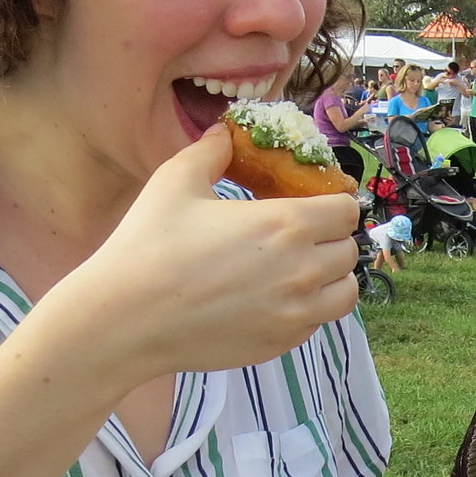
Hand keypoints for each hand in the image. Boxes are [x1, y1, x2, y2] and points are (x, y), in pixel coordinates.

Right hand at [40, 123, 360, 389]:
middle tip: (302, 235)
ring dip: (331, 277)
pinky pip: (317, 323)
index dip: (333, 202)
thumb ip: (212, 150)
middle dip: (331, 238)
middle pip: (349, 251)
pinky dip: (309, 309)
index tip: (314, 203)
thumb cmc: (150, 245)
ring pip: (344, 293)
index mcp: (286, 223)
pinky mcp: (280, 344)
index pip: (345, 210)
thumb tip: (224, 132)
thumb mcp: (176, 180)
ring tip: (301, 269)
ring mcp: (295, 313)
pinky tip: (276, 298)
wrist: (126, 318)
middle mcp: (302, 270)